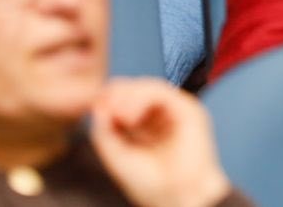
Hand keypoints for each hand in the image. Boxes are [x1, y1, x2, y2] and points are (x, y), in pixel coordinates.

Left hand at [91, 78, 232, 206]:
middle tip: (104, 104)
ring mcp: (175, 112)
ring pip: (149, 87)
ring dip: (129, 95)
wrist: (177, 198)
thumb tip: (98, 105)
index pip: (126, 101)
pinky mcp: (188, 110)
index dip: (110, 98)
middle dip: (118, 94)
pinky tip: (130, 115)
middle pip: (137, 89)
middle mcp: (161, 117)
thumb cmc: (151, 184)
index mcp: (145, 128)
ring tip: (118, 114)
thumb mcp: (117, 156)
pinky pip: (162, 92)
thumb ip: (104, 131)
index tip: (94, 104)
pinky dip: (143, 97)